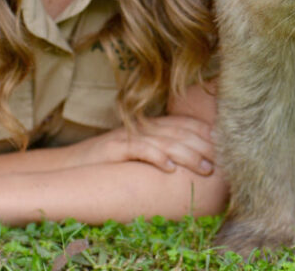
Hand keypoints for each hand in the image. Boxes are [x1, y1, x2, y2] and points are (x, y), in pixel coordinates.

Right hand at [76, 115, 214, 175]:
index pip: (184, 124)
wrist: (68, 166)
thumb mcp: (137, 155)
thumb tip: (189, 166)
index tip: (226, 146)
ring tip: (205, 168)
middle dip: (203, 146)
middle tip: (222, 163)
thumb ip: (160, 153)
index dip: (205, 133)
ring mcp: (129, 136)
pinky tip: (170, 168)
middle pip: (179, 132)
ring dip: (188, 154)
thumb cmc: (107, 164)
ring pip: (165, 141)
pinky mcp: (114, 148)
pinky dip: (156, 157)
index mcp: (150, 127)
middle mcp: (142, 128)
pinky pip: (139, 150)